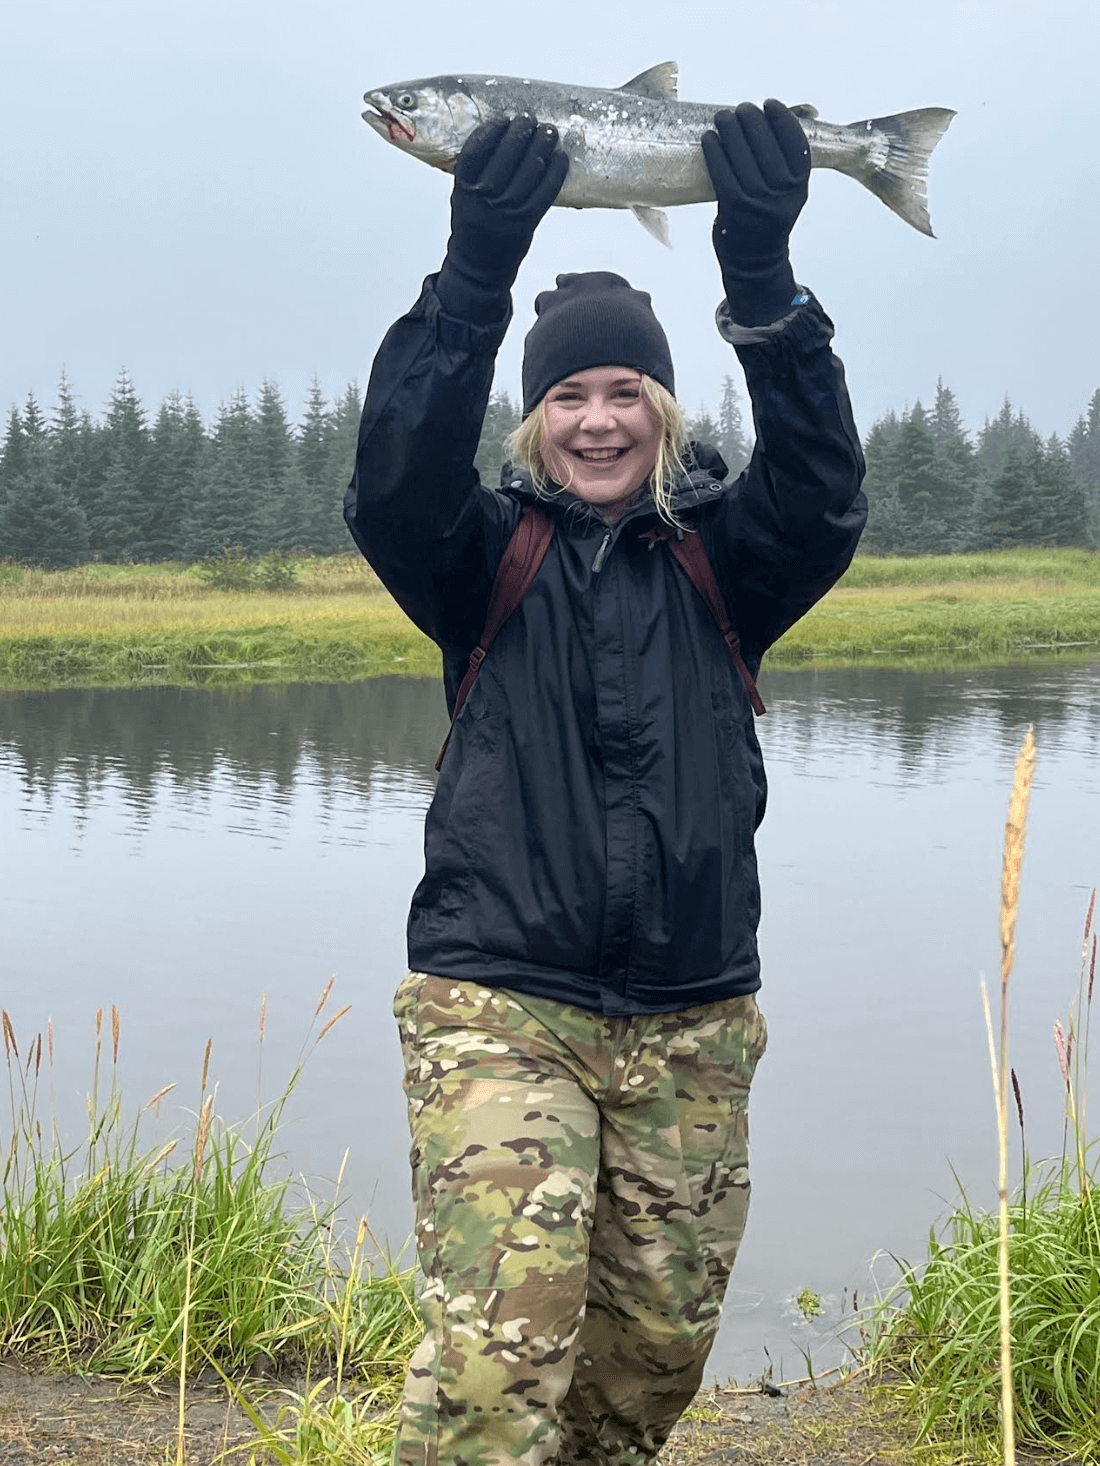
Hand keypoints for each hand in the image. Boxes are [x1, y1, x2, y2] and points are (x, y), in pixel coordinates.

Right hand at [445, 115, 568, 292]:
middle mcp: (484, 199)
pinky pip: (546, 191)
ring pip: (529, 170)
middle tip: (530, 120)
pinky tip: (560, 157)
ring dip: (542, 146)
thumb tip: (502, 137)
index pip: (477, 150)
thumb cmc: (473, 226)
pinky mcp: (526, 222)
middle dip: (521, 132)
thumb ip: (476, 172)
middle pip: (506, 155)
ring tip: (549, 133)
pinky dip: (556, 171)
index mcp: (463, 189)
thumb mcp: (463, 197)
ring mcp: (506, 211)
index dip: (492, 130)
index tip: (504, 119)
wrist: (479, 267)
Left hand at [701, 100, 809, 324]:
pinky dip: (714, 150)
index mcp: (799, 186)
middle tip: (741, 109)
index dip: (782, 117)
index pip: (794, 140)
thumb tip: (795, 114)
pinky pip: (722, 170)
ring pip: (742, 154)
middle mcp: (782, 194)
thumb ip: (786, 161)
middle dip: (751, 118)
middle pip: (766, 142)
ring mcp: (758, 201)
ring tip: (723, 117)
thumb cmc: (768, 218)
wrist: (754, 263)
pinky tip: (709, 138)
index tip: (768, 104)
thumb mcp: (787, 192)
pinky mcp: (734, 208)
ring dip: (730, 129)